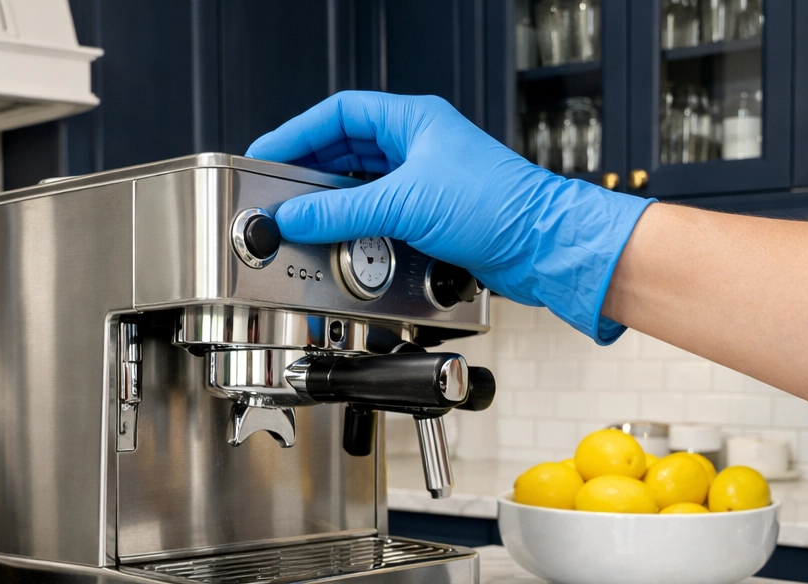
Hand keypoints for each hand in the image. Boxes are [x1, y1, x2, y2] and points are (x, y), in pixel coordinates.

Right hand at [246, 91, 652, 342]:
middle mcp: (417, 146)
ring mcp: (424, 181)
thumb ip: (342, 211)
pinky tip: (344, 241)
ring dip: (334, 204)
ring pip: (362, 186)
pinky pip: (379, 216)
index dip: (298, 132)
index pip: (339, 113)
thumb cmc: (496, 205)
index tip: (268, 153)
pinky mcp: (430, 216)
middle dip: (310, 171)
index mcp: (412, 120)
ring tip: (307, 219)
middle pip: (346, 150)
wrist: (538, 247)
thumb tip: (296, 216)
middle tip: (281, 192)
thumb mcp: (405, 203)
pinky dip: (358, 228)